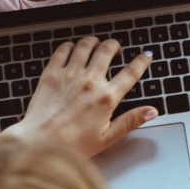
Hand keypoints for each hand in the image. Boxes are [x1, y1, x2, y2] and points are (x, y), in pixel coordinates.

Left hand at [6, 37, 155, 157]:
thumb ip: (130, 121)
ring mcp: (69, 75)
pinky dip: (70, 46)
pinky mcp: (51, 74)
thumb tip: (151, 112)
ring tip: (96, 46)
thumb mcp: (106, 137)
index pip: (131, 72)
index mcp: (106, 98)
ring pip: (86, 44)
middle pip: (108, 49)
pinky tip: (73, 51)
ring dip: (94, 42)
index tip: (146, 56)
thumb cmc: (71, 145)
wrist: (38, 144)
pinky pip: (63, 49)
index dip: (142, 61)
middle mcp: (90, 82)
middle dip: (115, 45)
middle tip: (116, 49)